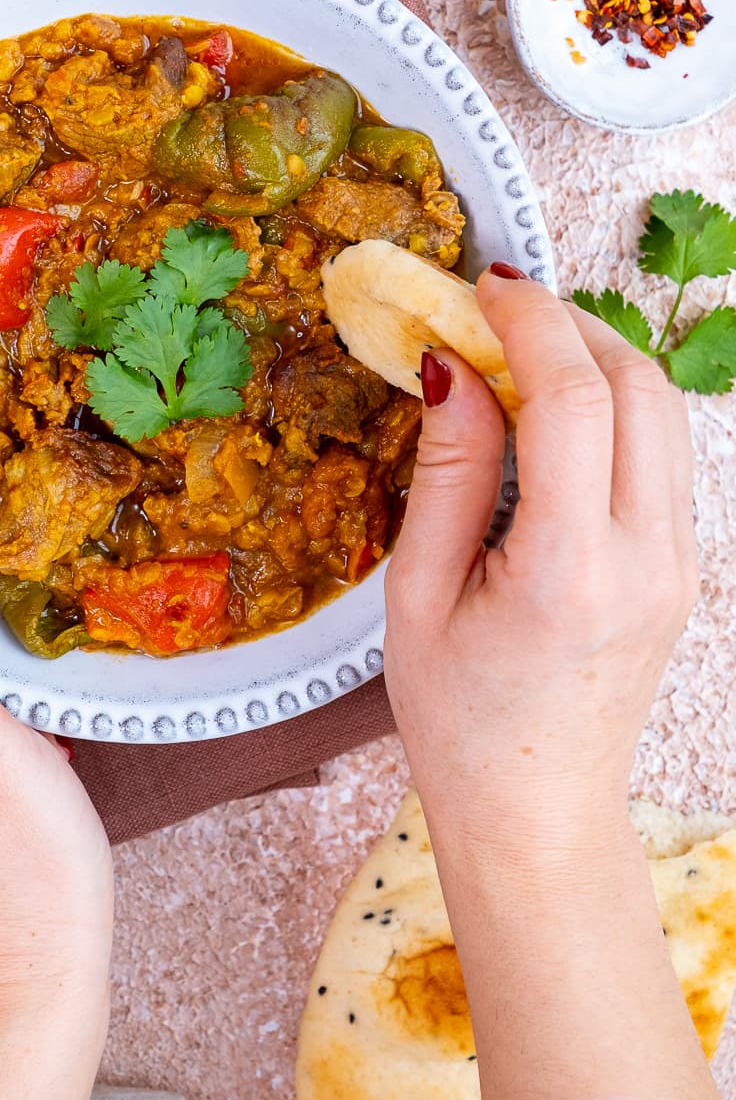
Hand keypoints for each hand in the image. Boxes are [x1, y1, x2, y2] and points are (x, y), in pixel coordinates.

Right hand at [384, 267, 696, 855]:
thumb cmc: (459, 720)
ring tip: (522, 352)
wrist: (536, 811)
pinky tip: (553, 414)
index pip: (573, 399)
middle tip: (496, 311)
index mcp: (568, 570)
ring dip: (599, 359)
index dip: (529, 322)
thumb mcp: (418, 595)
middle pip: (639, 386)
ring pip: (664, 412)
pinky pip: (661, 453)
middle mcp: (645, 559)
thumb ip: (446, 472)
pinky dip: (614, 407)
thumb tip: (452, 365)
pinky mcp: (682, 566)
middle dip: (570, 324)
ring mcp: (678, 563)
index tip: (480, 288)